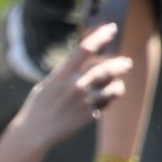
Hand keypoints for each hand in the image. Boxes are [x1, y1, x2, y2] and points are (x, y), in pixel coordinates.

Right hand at [4, 25, 130, 151]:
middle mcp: (74, 86)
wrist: (35, 132)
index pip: (84, 49)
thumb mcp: (46, 84)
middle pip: (107, 68)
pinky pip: (106, 104)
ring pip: (113, 88)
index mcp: (61, 75)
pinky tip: (105, 100)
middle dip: (120, 64)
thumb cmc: (38, 106)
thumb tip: (81, 62)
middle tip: (127, 63)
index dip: (101, 36)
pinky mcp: (89, 115)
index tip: (112, 28)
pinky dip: (108, 100)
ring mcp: (84, 101)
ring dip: (118, 84)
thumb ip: (64, 74)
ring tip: (118, 84)